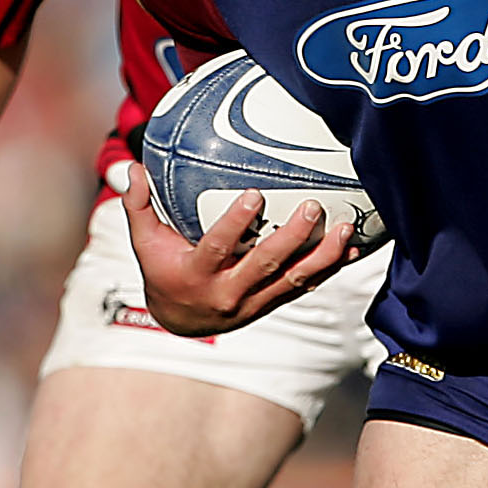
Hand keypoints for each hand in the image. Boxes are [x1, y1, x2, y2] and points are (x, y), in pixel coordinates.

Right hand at [123, 166, 354, 334]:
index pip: (218, 247)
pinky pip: (306, 286)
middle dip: (292, 237)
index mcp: (197, 274)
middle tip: (313, 207)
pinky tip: (354, 250)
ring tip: (346, 229)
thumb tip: (134, 166)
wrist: (181, 321)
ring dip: (324, 256)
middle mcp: (228, 292)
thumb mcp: (144, 241)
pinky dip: (331, 269)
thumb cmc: (163, 270)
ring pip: (294, 280)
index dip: (236, 223)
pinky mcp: (273, 304)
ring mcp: (254, 302)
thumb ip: (139, 205)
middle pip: (266, 265)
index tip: (255, 195)